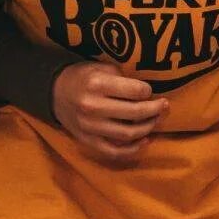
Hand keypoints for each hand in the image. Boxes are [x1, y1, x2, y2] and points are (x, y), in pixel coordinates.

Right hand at [52, 63, 168, 164]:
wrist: (54, 92)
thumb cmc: (83, 77)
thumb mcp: (100, 67)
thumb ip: (123, 77)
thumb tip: (148, 90)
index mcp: (97, 84)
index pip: (136, 91)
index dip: (148, 91)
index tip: (149, 90)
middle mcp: (92, 106)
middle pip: (135, 113)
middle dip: (155, 110)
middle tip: (164, 106)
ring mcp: (90, 127)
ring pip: (128, 134)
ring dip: (148, 128)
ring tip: (156, 120)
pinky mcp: (87, 140)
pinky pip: (114, 151)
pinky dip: (133, 149)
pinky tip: (145, 140)